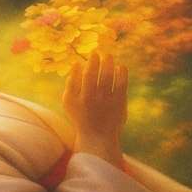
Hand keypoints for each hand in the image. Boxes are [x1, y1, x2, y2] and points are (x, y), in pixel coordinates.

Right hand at [62, 50, 127, 165]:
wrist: (97, 137)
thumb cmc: (80, 116)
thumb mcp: (69, 101)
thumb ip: (71, 82)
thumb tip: (77, 63)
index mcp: (83, 97)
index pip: (89, 74)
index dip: (92, 62)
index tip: (94, 54)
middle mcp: (97, 99)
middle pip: (102, 75)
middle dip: (104, 61)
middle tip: (104, 54)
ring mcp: (110, 102)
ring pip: (113, 78)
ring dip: (112, 65)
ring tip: (110, 58)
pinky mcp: (120, 105)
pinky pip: (122, 85)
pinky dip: (122, 74)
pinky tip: (120, 67)